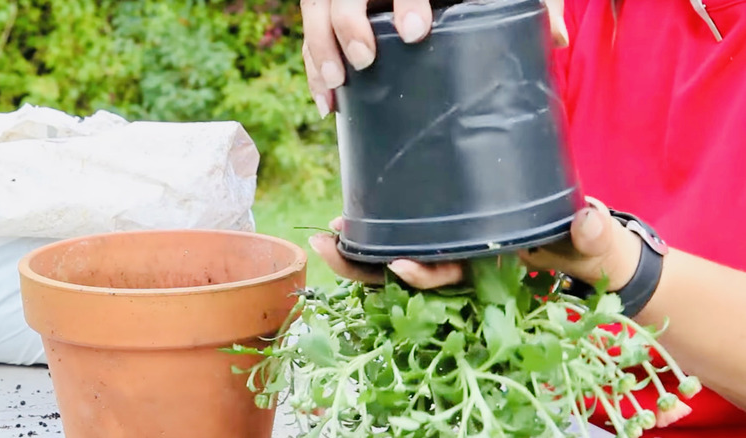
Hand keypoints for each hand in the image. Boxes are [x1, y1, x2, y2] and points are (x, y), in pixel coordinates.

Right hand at [300, 0, 568, 118]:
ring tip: (336, 88)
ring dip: (319, 48)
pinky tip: (326, 102)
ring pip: (317, 9)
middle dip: (347, 23)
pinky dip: (312, 67)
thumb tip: (559, 40)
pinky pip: (311, 34)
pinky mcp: (336, 11)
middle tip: (365, 60)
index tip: (417, 31)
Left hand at [308, 197, 642, 290]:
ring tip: (326, 231)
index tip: (395, 264)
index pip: (449, 278)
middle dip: (363, 266)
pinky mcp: (451, 227)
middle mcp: (463, 260)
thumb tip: (588, 219)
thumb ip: (591, 236)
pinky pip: (409, 232)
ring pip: (397, 254)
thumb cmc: (588, 246)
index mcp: (489, 269)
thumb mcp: (593, 244)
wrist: (584, 240)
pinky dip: (380, 227)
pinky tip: (352, 215)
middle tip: (326, 244)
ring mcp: (453, 245)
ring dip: (359, 247)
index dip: (422, 276)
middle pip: (405, 272)